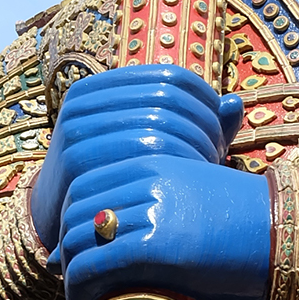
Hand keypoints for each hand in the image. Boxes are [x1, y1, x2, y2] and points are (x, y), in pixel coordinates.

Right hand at [30, 64, 244, 252]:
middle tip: (219, 154)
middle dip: (202, 125)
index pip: (170, 77)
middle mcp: (87, 101)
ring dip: (191, 147)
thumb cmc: (122, 180)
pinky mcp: (75, 159)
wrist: (63, 222)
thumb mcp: (155, 144)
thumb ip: (195, 123)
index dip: (204, 100)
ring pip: (156, 127)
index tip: (221, 130)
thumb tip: (235, 103)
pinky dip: (172, 167)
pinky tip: (188, 185)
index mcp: (106, 87)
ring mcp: (77, 128)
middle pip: (166, 100)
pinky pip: (139, 155)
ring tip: (208, 170)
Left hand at [56, 155, 270, 299]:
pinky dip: (80, 294)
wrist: (288, 237)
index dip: (71, 224)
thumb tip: (104, 233)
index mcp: (155, 162)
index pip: (85, 186)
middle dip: (67, 252)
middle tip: (72, 285)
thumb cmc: (244, 228)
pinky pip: (94, 268)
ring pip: (79, 243)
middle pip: (75, 213)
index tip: (73, 255)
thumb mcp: (194, 200)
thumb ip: (150, 207)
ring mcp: (151, 210)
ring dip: (71, 280)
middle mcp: (147, 180)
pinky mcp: (156, 244)